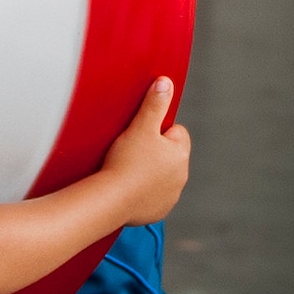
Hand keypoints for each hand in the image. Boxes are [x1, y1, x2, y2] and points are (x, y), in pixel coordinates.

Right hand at [100, 78, 190, 225]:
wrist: (112, 199)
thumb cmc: (126, 162)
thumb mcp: (140, 126)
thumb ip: (155, 103)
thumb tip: (166, 83)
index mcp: (180, 154)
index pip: (177, 132)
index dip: (157, 130)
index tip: (140, 134)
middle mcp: (181, 176)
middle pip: (169, 154)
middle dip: (154, 151)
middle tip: (131, 150)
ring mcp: (171, 195)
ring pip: (161, 175)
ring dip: (149, 171)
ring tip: (127, 168)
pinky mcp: (158, 210)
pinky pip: (153, 195)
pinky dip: (143, 191)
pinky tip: (128, 186)